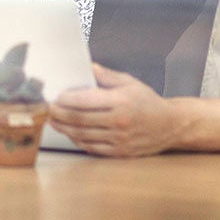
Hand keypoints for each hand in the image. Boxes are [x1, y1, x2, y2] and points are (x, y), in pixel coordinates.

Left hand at [47, 64, 186, 157]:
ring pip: (82, 135)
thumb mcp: (130, 83)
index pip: (85, 101)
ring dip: (64, 128)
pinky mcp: (119, 152)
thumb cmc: (148, 102)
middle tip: (48, 109)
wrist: (170, 126)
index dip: (66, 100)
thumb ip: (106, 76)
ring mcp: (118, 139)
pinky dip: (77, 140)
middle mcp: (119, 122)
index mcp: (121, 102)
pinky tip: (70, 133)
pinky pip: (91, 148)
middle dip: (59, 114)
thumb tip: (87, 67)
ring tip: (53, 121)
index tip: (56, 96)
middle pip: (79, 120)